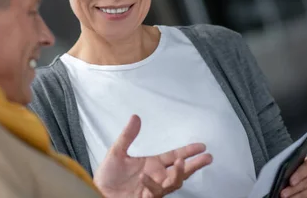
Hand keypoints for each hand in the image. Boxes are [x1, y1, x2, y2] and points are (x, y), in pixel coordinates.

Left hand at [93, 115, 212, 197]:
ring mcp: (153, 189)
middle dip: (195, 165)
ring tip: (181, 162)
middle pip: (181, 171)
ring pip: (173, 183)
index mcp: (153, 165)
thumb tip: (135, 117)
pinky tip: (144, 176)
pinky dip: (151, 184)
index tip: (202, 146)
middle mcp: (157, 177)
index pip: (175, 156)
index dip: (188, 151)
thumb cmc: (109, 176)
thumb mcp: (117, 152)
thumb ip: (127, 136)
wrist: (99, 193)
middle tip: (208, 158)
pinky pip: (154, 192)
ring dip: (178, 173)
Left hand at [281, 157, 306, 197]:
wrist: (297, 177)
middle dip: (294, 189)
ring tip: (285, 197)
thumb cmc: (291, 169)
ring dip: (295, 196)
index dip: (299, 174)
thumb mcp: (291, 165)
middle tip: (283, 193)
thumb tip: (280, 171)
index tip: (291, 182)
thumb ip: (289, 167)